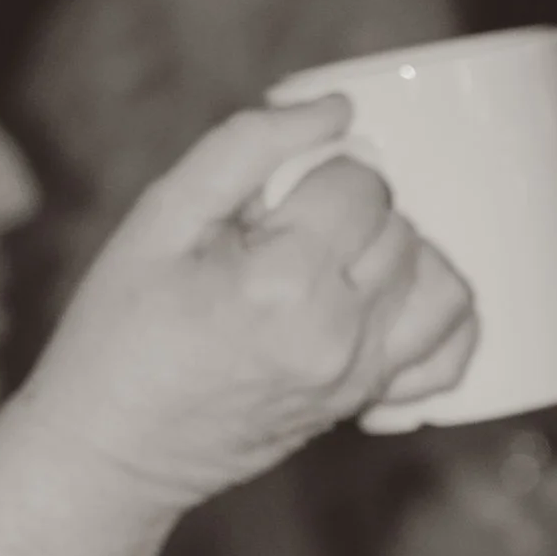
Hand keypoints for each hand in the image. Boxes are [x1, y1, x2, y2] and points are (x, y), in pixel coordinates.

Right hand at [20, 98, 474, 510]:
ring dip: (403, 259)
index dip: (321, 173)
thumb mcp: (160, 218)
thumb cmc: (121, 329)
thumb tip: (336, 109)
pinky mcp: (364, 404)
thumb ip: (247, 148)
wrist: (110, 446)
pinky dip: (436, 323)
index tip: (274, 201)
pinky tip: (388, 307)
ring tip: (341, 261)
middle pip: (401, 230)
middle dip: (354, 214)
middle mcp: (338, 334)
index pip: (362, 184)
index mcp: (285, 282)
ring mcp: (359, 377)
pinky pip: (446, 357)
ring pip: (441, 285)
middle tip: (288, 232)